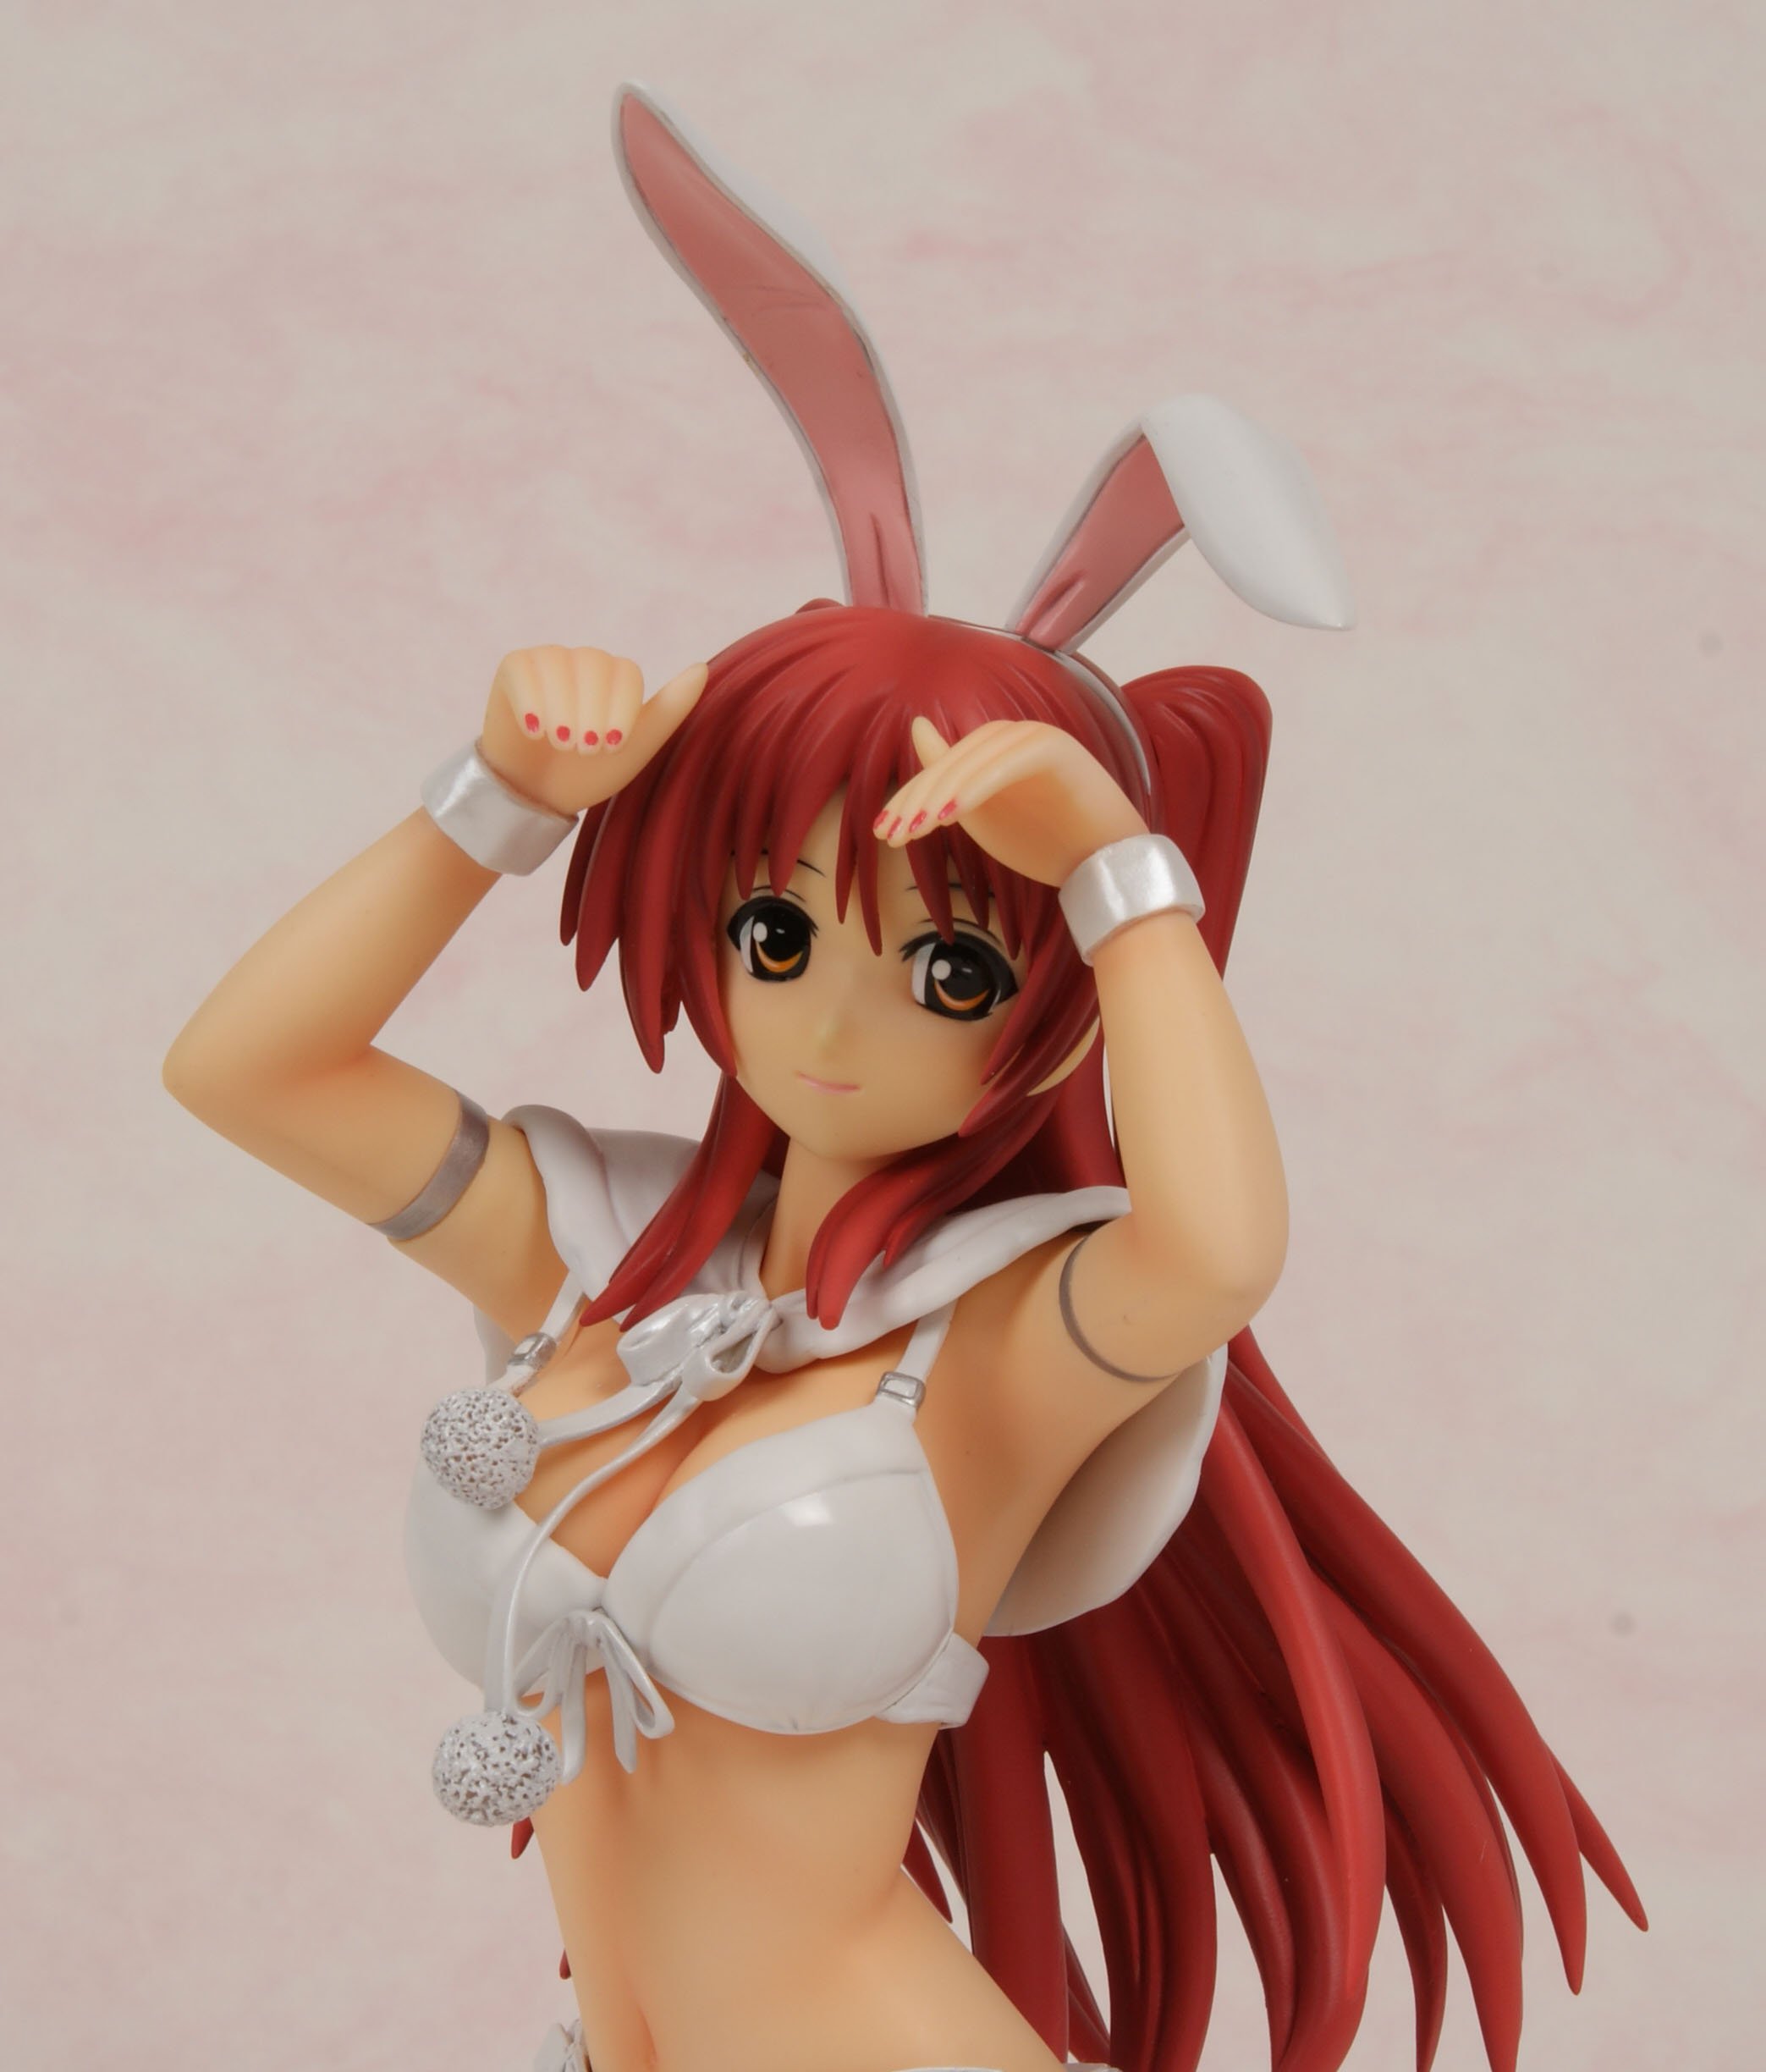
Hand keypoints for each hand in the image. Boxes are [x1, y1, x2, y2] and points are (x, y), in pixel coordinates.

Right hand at [479, 647, 707, 817]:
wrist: (537, 794)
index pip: (626, 675)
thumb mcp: (636, 747)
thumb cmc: (589, 772)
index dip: (620, 710)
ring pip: (558, 666)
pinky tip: (533, 731)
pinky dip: (530, 700)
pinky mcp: (514, 667)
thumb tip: (702, 668)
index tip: (610, 746)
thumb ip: (670, 709)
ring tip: (558, 742)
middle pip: (594, 666)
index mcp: (616, 677)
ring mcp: (548, 660)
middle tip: (582, 750)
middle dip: (591, 712)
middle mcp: (584, 661)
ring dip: (561, 709)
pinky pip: (524, 669)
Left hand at [875, 718, 1146, 885]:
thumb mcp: (983, 816)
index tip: (883, 834)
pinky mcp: (1057, 749)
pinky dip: (978, 788)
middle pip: (953, 762)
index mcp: (994, 750)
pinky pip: (1008, 765)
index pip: (941, 768)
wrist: (1106, 866)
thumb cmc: (1047, 843)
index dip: (909, 799)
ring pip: (976, 760)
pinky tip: (952, 818)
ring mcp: (1037, 737)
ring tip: (917, 830)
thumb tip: (917, 726)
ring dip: (942, 795)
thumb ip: (948, 780)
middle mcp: (1014, 736)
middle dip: (918, 799)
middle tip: (893, 835)